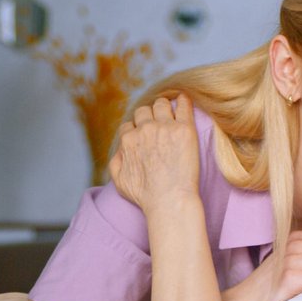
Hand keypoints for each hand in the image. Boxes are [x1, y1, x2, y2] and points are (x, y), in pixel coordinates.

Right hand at [108, 96, 200, 213]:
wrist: (169, 200)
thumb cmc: (146, 195)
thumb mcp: (119, 180)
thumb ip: (116, 160)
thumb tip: (120, 150)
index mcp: (128, 139)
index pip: (130, 125)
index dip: (137, 129)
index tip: (145, 134)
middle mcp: (145, 129)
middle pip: (144, 111)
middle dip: (149, 116)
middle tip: (159, 123)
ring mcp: (165, 127)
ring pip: (162, 104)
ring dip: (165, 107)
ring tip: (172, 114)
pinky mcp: (184, 129)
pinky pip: (184, 106)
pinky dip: (184, 100)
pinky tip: (185, 100)